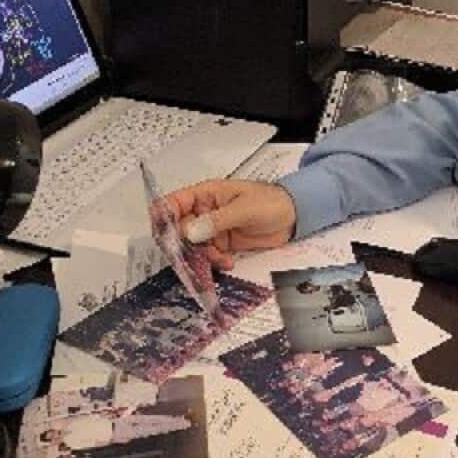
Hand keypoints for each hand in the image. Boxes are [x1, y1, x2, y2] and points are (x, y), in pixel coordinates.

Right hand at [154, 179, 296, 269]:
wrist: (294, 216)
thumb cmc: (270, 202)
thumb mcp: (244, 209)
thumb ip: (217, 221)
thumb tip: (190, 232)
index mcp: (205, 195)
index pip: (174, 203)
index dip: (163, 217)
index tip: (163, 235)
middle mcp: (204, 212)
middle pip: (179, 229)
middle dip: (183, 245)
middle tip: (190, 257)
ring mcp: (212, 229)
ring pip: (193, 246)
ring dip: (202, 256)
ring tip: (220, 259)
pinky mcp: (222, 244)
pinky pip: (208, 255)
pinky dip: (214, 261)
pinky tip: (227, 262)